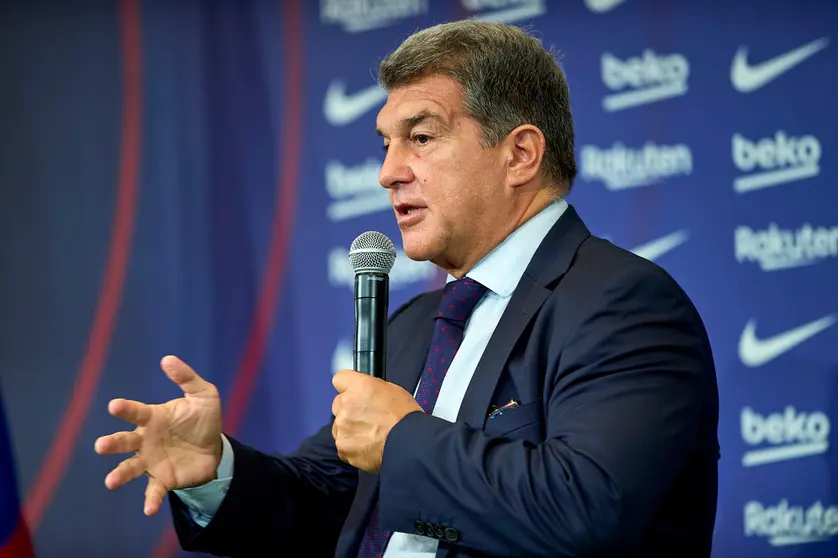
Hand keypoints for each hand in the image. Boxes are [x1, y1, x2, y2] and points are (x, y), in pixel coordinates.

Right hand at [94, 355, 222, 515]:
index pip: (135, 412)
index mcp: (153, 418)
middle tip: (100, 446)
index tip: (114, 406)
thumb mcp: (203, 395)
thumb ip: (186, 377)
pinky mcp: (162, 479)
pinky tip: (148, 510)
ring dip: (119, 475)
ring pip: (129, 468)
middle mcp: (145, 440)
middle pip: (124, 441)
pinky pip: (153, 491)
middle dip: (112, 443)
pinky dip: (150, 500)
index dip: (125, 409)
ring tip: (110, 481)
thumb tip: (167, 359)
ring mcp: (151, 461)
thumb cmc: (202, 419)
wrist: (215, 449)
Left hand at [331, 370, 421, 472]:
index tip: (352, 393)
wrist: (408, 443)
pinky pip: (343, 444)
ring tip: (370, 435)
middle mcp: (346, 404)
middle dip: (349, 410)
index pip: (339, 379)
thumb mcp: (391, 389)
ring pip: (339, 425)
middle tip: (366, 418)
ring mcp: (342, 426)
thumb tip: (362, 392)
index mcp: (359, 386)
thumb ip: (369, 389)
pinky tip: (368, 446)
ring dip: (350, 428)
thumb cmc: (405, 417)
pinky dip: (352, 446)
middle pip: (338, 404)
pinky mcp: (343, 446)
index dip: (347, 387)